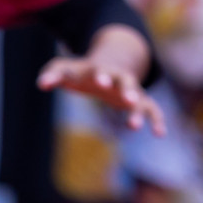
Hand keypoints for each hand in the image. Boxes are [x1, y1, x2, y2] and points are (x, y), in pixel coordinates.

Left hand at [37, 23, 166, 136]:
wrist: (106, 69)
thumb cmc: (80, 72)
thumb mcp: (64, 69)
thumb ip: (52, 75)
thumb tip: (41, 85)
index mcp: (102, 70)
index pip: (102, 71)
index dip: (102, 76)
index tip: (100, 81)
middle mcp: (120, 79)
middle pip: (127, 82)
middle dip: (128, 90)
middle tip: (128, 101)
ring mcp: (132, 91)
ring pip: (140, 100)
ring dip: (140, 112)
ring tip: (134, 127)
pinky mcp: (139, 102)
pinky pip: (152, 110)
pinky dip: (158, 120)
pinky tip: (161, 133)